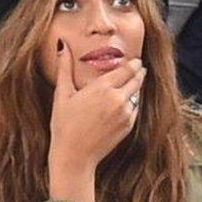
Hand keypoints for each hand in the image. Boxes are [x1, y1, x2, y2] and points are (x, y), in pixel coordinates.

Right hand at [48, 39, 144, 201]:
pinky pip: (135, 109)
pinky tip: (127, 101)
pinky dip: (133, 103)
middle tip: (140, 67)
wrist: (75, 156)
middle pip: (136, 80)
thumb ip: (65, 68)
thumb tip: (62, 45)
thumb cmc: (64, 125)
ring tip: (134, 82)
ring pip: (137, 94)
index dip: (133, 63)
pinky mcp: (129, 126)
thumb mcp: (62, 94)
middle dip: (139, 72)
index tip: (136, 60)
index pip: (126, 69)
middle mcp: (118, 99)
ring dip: (137, 88)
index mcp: (102, 88)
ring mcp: (126, 114)